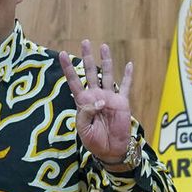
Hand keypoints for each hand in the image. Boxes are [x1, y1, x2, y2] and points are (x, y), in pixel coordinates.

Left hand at [59, 40, 132, 165]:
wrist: (110, 150)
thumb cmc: (93, 140)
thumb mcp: (83, 127)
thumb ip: (87, 112)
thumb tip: (100, 100)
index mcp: (83, 101)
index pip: (73, 81)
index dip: (68, 68)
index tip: (61, 54)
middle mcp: (95, 95)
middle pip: (90, 71)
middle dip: (87, 57)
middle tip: (85, 41)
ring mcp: (109, 97)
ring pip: (107, 74)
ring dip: (106, 60)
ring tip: (103, 46)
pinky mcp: (122, 102)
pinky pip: (126, 86)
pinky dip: (128, 75)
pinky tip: (129, 64)